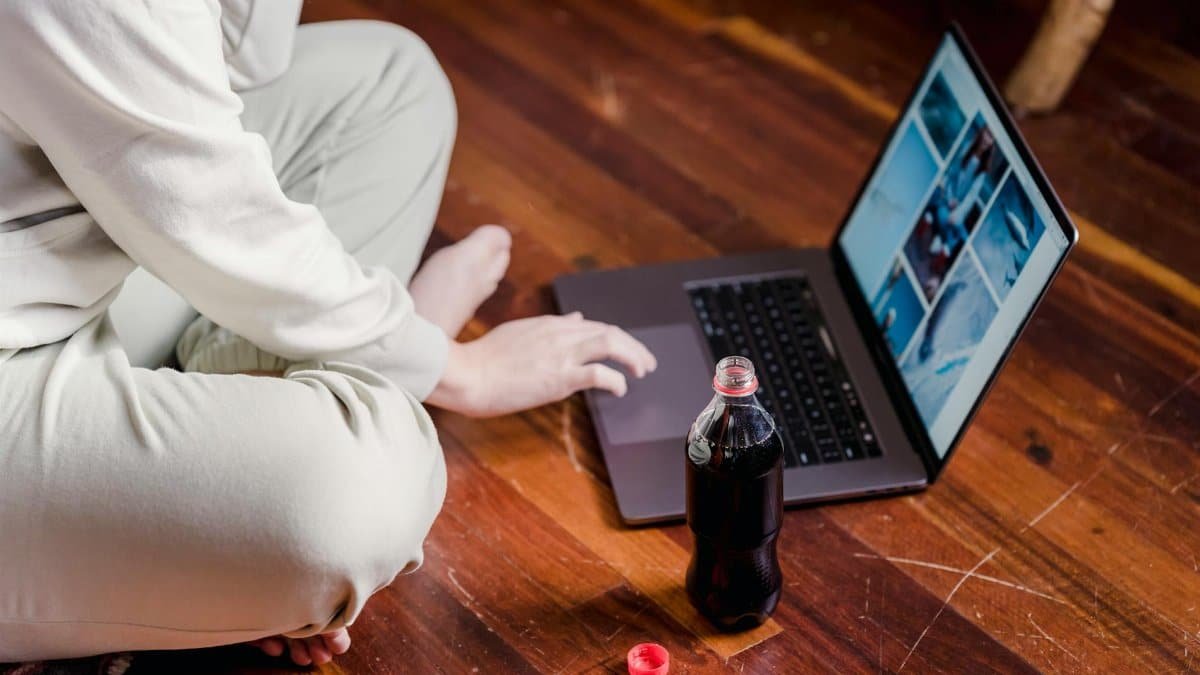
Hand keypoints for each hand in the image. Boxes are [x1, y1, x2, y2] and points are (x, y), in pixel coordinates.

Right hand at [427, 312, 656, 416]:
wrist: (466, 373)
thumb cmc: (484, 359)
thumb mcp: (521, 332)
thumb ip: (551, 327)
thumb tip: (577, 319)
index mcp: (549, 324)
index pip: (593, 326)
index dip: (615, 337)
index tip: (626, 349)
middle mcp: (559, 334)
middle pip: (609, 332)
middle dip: (633, 346)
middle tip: (647, 362)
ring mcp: (561, 355)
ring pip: (610, 345)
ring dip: (632, 357)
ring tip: (642, 371)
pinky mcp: (559, 377)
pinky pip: (599, 374)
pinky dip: (616, 380)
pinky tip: (621, 389)